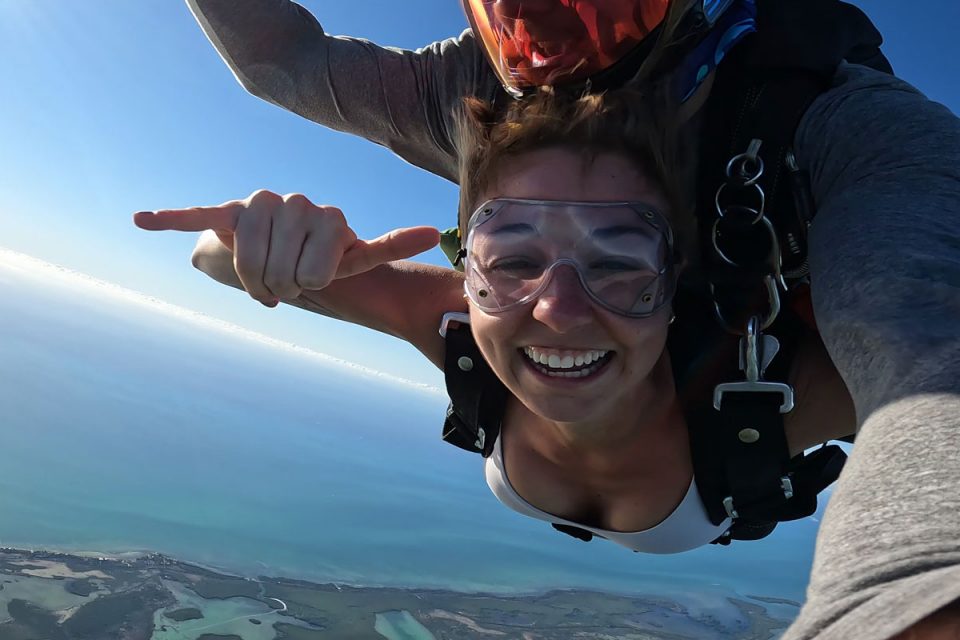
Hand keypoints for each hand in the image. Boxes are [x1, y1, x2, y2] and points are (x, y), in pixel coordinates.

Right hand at [134, 190, 439, 306]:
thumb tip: (435, 233)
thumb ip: (385, 248)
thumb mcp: (352, 259)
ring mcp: (263, 206)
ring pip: (250, 260)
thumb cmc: (317, 257)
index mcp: (333, 219)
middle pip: (284, 273)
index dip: (310, 283)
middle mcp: (300, 205)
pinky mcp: (228, 212)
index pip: (318, 270)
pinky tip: (142, 219)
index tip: (311, 282)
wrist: (279, 245)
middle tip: (283, 285)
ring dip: (252, 281)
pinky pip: (200, 215)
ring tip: (261, 278)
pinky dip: (174, 219)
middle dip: (280, 289)